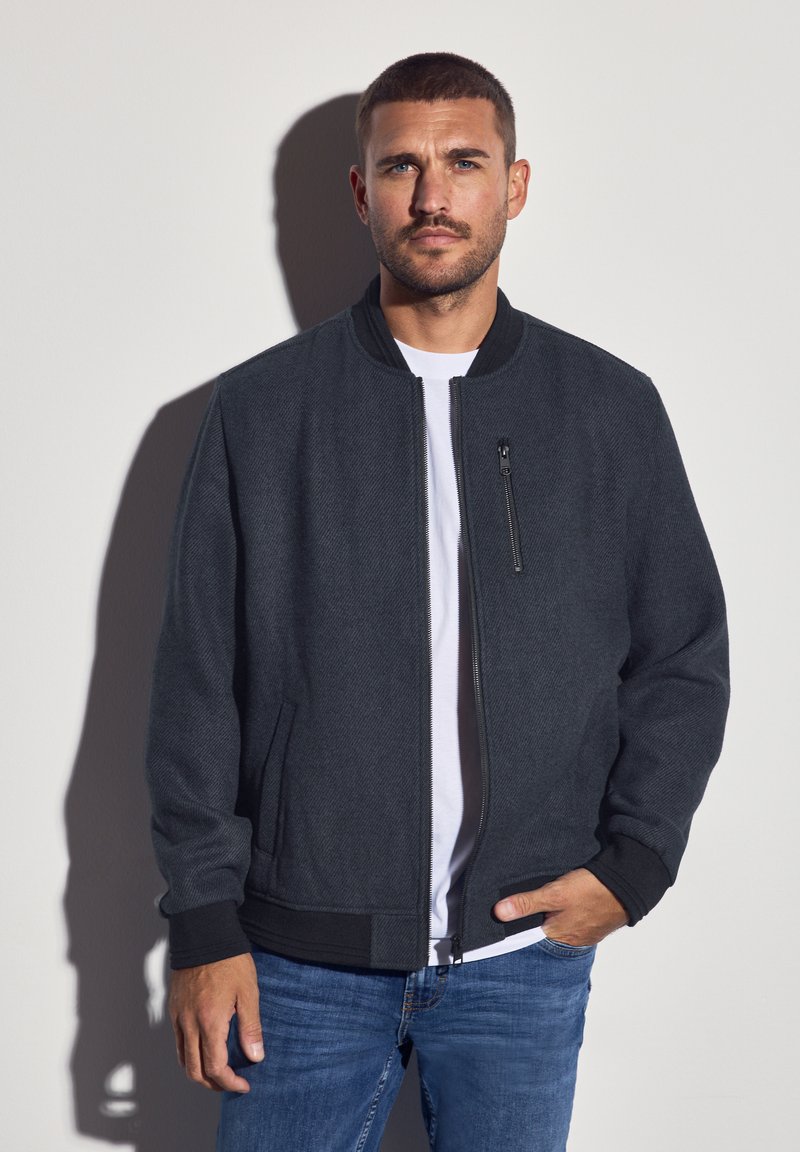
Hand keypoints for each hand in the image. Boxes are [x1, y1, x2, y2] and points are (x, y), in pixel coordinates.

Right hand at [169, 952, 263, 1091]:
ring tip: (218, 1072)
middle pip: (194, 1070)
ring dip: (199, 1072)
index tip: (243, 1084)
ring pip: (183, 1059)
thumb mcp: (248, 992)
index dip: (229, 1082)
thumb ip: (251, 1027)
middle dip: (213, 1084)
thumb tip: (256, 1057)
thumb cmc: (229, 960)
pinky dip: (189, 1055)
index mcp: (210, 1021)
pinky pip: (178, 1042)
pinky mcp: (174, 1008)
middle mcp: (190, 1023)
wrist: (204, 934)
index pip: (215, 1067)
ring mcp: (178, 1017)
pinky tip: (204, 1049)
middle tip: (231, 1083)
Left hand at [493, 868, 628, 945]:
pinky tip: (569, 901)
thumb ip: (527, 903)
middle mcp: (572, 939)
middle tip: (525, 904)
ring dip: (554, 914)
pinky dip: (569, 912)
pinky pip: (576, 919)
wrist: (629, 884)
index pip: (531, 936)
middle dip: (536, 918)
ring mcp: (586, 932)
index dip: (519, 926)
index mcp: (559, 936)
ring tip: (546, 901)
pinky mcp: (596, 922)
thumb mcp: (555, 894)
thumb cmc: (592, 891)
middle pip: (546, 929)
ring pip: (561, 923)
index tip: (506, 917)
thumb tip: (499, 913)